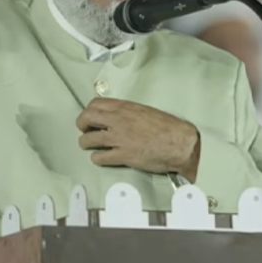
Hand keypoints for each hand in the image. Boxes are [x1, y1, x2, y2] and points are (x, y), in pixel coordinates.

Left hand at [76, 98, 200, 181]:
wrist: (180, 143)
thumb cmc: (168, 127)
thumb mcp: (145, 112)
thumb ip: (128, 112)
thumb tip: (116, 116)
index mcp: (125, 107)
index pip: (95, 104)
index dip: (88, 111)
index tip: (90, 117)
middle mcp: (119, 120)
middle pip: (87, 117)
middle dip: (81, 124)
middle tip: (84, 131)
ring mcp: (120, 138)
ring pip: (89, 139)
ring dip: (85, 143)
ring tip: (89, 146)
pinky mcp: (123, 155)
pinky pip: (100, 157)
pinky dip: (97, 158)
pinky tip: (101, 158)